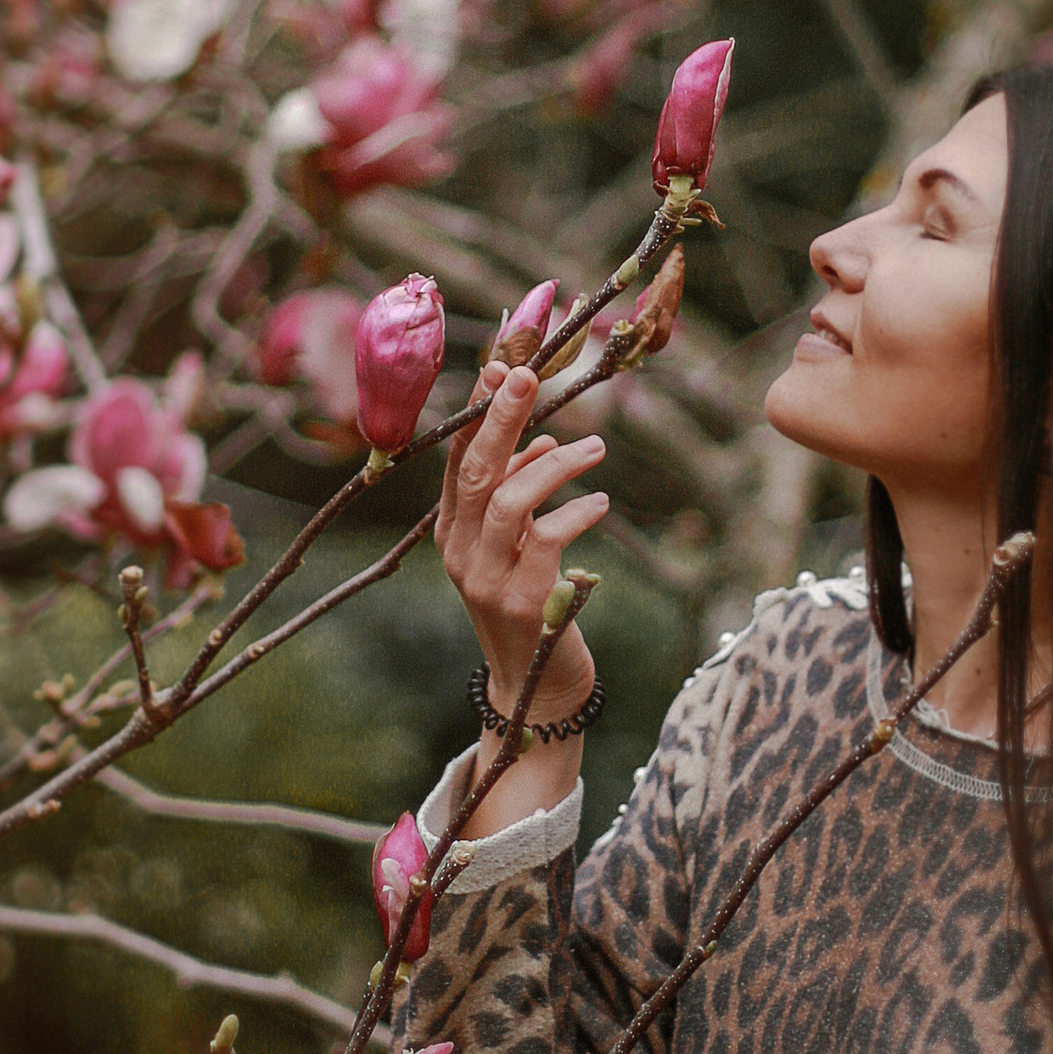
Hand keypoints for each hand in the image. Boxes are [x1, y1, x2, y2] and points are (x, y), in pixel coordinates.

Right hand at [433, 357, 605, 722]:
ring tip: (596, 448)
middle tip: (530, 376)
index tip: (501, 366)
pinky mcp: (521, 602)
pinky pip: (547, 541)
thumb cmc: (530, 603)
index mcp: (452, 530)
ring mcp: (485, 579)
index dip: (478, 412)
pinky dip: (577, 513)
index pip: (457, 459)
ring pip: (509, 501)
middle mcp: (458, 551)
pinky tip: (601, 505)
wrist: (535, 687)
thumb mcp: (518, 544)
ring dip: (554, 466)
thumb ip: (521, 492)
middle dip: (502, 418)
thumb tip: (540, 438)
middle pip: (475, 470)